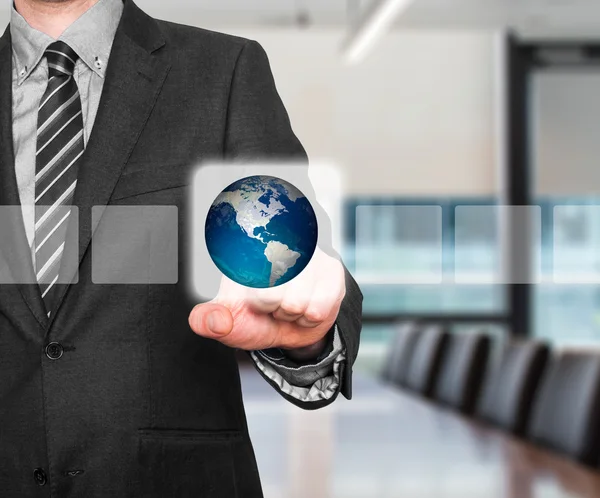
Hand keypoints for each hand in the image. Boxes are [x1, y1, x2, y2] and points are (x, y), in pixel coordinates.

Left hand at [188, 248, 344, 355]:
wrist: (294, 325)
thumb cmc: (257, 315)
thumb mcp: (228, 318)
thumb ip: (209, 320)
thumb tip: (210, 320)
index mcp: (246, 245)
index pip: (240, 260)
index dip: (248, 292)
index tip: (253, 292)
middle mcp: (280, 239)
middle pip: (268, 293)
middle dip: (269, 307)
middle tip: (272, 301)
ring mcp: (308, 252)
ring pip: (294, 302)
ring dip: (290, 313)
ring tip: (288, 303)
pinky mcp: (331, 270)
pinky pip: (316, 308)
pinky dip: (309, 317)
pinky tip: (305, 306)